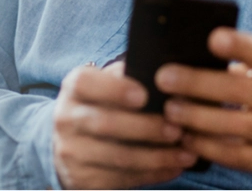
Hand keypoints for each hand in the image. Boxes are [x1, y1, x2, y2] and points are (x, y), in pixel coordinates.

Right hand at [51, 61, 197, 188]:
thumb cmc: (100, 105)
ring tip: (185, 154)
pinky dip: (152, 174)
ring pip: (117, 156)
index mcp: (73, 88)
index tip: (144, 95)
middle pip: (105, 123)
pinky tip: (174, 168)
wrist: (69, 143)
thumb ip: (127, 76)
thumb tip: (166, 73)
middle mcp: (66, 118)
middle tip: (177, 130)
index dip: (114, 89)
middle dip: (145, 128)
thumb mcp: (105, 84)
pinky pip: (121, 178)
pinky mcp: (82, 177)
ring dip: (156, 157)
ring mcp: (71, 151)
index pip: (85, 83)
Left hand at [157, 28, 251, 188]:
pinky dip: (205, 147)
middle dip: (196, 83)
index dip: (239, 45)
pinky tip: (185, 138)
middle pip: (238, 90)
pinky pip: (233, 155)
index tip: (213, 37)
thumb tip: (200, 57)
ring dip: (194, 118)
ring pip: (231, 125)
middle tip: (165, 77)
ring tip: (169, 110)